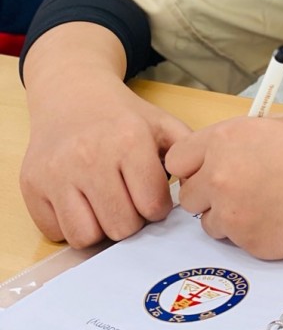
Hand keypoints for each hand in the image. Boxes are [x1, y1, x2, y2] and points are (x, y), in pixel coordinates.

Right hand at [21, 24, 190, 248]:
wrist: (71, 93)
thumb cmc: (122, 116)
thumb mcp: (161, 124)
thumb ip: (189, 154)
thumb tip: (202, 188)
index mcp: (128, 140)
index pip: (151, 206)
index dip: (157, 207)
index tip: (152, 195)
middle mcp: (90, 157)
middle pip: (121, 227)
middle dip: (131, 220)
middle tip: (130, 201)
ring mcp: (56, 173)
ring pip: (87, 236)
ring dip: (101, 227)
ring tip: (107, 205)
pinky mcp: (32, 186)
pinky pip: (57, 232)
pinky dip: (71, 225)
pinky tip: (82, 202)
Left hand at [166, 114, 282, 263]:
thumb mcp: (274, 126)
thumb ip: (235, 141)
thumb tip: (215, 156)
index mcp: (225, 139)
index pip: (177, 159)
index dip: (194, 165)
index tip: (208, 168)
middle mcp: (221, 176)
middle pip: (189, 194)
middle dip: (209, 193)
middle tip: (240, 188)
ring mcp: (234, 213)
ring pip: (209, 223)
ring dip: (228, 216)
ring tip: (266, 203)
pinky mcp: (251, 244)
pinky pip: (236, 243)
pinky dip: (251, 233)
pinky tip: (281, 217)